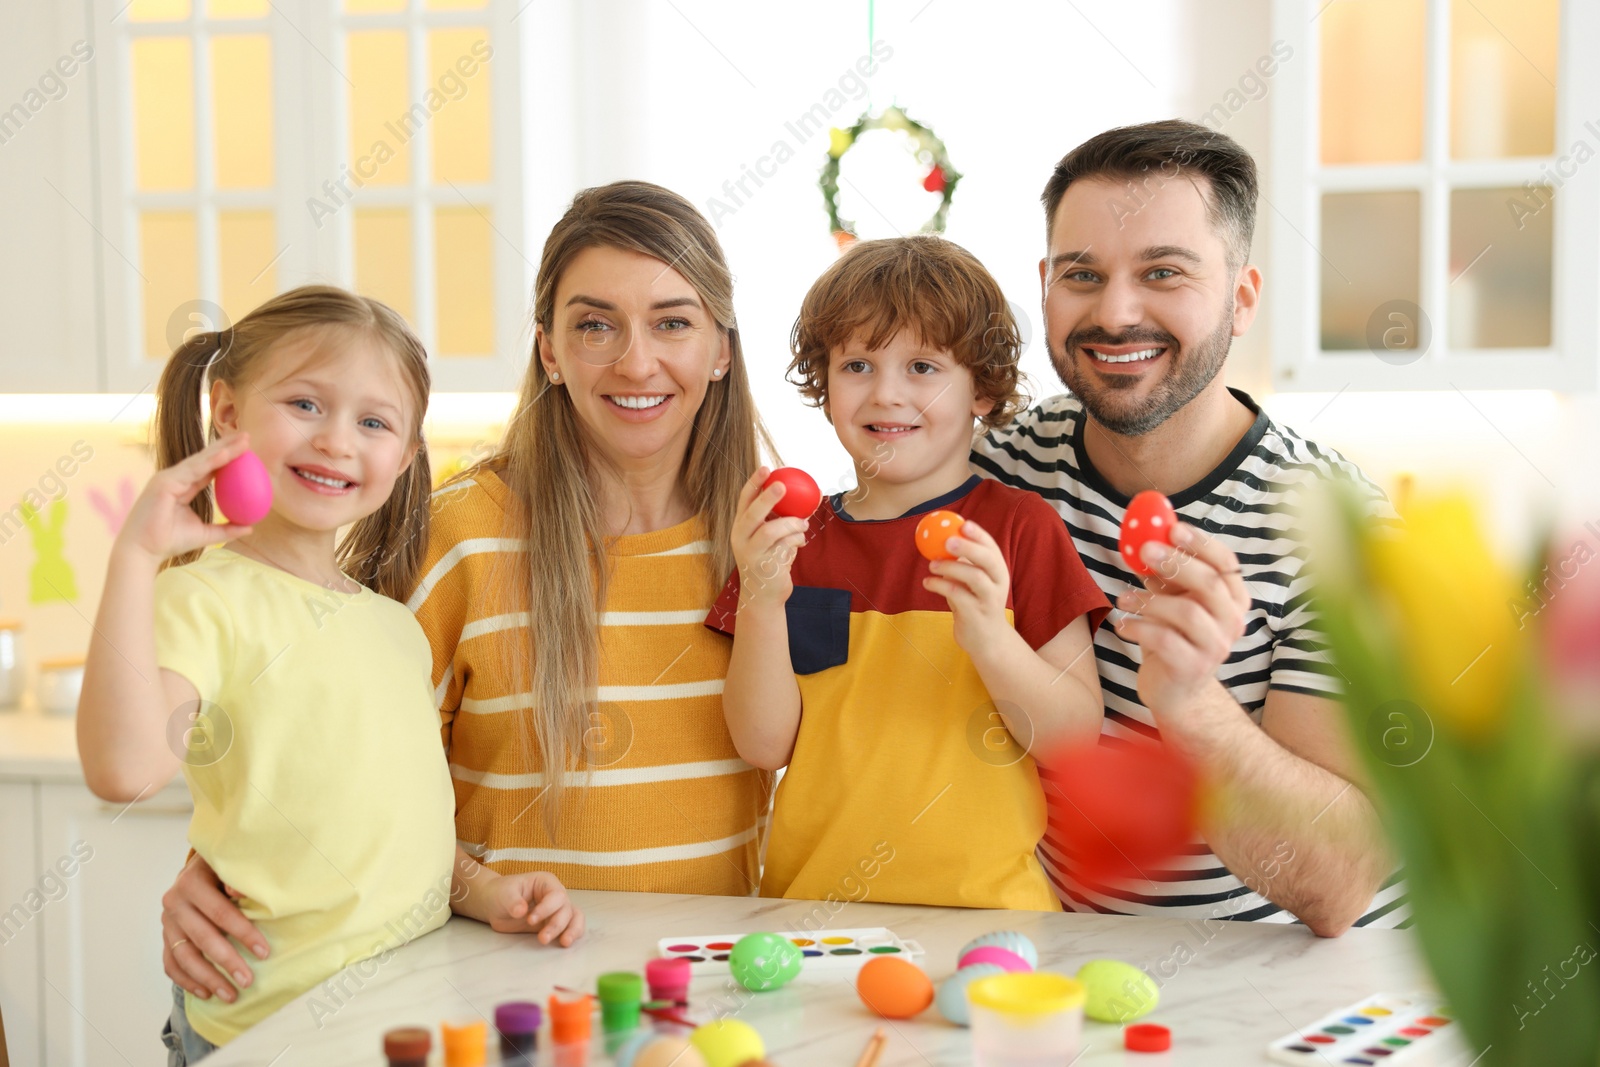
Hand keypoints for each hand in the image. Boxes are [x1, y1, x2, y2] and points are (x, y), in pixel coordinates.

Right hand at [117, 433, 256, 566]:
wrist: (143, 551)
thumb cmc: (169, 542)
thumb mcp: (205, 534)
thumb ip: (227, 529)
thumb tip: (250, 527)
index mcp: (183, 485)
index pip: (208, 468)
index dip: (226, 457)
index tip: (246, 449)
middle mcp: (175, 478)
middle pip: (205, 458)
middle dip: (226, 445)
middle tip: (247, 436)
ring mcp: (168, 478)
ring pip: (201, 460)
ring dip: (223, 448)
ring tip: (242, 439)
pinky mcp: (164, 482)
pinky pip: (192, 470)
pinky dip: (210, 461)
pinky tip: (226, 454)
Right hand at [161, 853, 268, 1002]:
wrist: (198, 868)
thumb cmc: (224, 869)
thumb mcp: (232, 866)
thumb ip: (237, 879)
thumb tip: (241, 893)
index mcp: (192, 882)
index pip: (220, 913)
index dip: (243, 933)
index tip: (264, 952)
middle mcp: (175, 903)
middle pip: (202, 938)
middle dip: (227, 962)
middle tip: (247, 981)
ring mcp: (167, 922)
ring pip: (184, 956)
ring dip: (207, 978)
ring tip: (230, 995)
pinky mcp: (164, 937)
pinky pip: (171, 964)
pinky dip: (187, 981)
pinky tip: (206, 993)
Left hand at [482, 871, 584, 944]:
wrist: (495, 905)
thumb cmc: (501, 893)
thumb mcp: (504, 894)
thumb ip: (513, 901)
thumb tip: (521, 911)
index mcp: (546, 883)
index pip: (556, 895)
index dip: (547, 909)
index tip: (530, 920)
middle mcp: (556, 895)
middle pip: (566, 909)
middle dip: (556, 925)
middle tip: (542, 939)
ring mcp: (557, 910)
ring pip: (575, 918)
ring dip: (572, 931)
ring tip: (564, 943)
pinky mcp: (554, 924)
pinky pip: (570, 928)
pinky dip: (572, 935)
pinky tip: (564, 944)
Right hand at [731, 466, 808, 609]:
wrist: (763, 596)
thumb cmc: (768, 560)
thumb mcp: (766, 538)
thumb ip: (776, 519)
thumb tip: (803, 496)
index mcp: (740, 527)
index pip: (744, 500)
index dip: (754, 483)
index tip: (766, 468)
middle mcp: (741, 539)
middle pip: (753, 514)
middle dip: (768, 498)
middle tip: (783, 486)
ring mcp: (751, 554)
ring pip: (772, 531)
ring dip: (792, 524)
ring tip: (803, 523)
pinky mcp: (765, 567)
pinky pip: (785, 546)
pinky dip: (797, 540)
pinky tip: (800, 542)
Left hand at [921, 520, 1011, 660]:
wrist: (987, 641)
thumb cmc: (975, 604)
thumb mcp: (972, 582)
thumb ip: (962, 563)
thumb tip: (938, 538)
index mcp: (998, 571)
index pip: (992, 548)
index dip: (979, 535)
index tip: (962, 524)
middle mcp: (998, 583)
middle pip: (988, 560)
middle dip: (968, 547)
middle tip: (947, 541)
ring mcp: (989, 600)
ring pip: (974, 577)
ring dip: (951, 567)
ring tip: (932, 564)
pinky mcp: (976, 615)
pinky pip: (958, 596)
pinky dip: (940, 586)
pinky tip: (928, 583)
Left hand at [1113, 522, 1249, 719]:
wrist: (1176, 690)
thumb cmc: (1175, 636)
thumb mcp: (1173, 600)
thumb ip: (1167, 574)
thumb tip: (1145, 538)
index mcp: (1232, 598)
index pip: (1226, 563)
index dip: (1201, 543)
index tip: (1172, 528)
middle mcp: (1231, 621)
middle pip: (1210, 584)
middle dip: (1176, 563)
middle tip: (1144, 551)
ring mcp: (1216, 647)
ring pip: (1187, 612)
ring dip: (1150, 600)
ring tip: (1123, 599)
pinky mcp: (1192, 667)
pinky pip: (1166, 640)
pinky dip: (1140, 627)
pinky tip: (1124, 625)